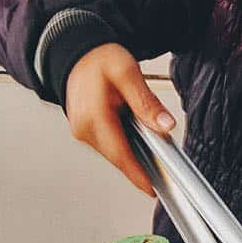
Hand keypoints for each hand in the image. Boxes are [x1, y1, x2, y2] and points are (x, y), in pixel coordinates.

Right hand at [65, 43, 176, 195]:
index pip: (119, 153)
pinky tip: (136, 141)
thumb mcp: (127, 72)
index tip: (151, 188)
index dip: (137, 174)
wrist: (76, 53)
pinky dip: (125, 148)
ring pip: (114, 154)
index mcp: (93, 115)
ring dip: (133, 157)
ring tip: (152, 150)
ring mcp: (82, 132)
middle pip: (118, 158)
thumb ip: (146, 102)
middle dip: (140, 168)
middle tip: (162, 173)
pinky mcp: (85, 132)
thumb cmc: (97, 59)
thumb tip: (165, 125)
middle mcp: (84, 127)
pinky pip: (109, 147)